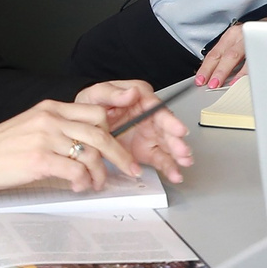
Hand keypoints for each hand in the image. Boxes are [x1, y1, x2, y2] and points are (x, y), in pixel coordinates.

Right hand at [0, 98, 135, 195]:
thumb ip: (60, 129)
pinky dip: (83, 181)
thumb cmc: (1, 147)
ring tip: (96, 184)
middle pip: (101, 133)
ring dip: (100, 173)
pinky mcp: (39, 159)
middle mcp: (51, 119)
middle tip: (131, 169)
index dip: (114, 132)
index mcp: (51, 108)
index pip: (96, 113)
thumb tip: (88, 146)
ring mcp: (45, 138)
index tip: (122, 148)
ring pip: (91, 153)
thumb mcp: (33, 126)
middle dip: (120, 154)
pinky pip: (76, 170)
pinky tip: (79, 186)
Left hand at [76, 79, 191, 184]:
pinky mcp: (146, 151)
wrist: (83, 124)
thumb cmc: (93, 104)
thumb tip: (132, 93)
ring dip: (177, 155)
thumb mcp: (98, 94)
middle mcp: (150, 117)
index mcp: (141, 100)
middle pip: (167, 129)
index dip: (170, 120)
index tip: (178, 129)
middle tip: (182, 151)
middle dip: (177, 141)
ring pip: (168, 145)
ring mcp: (150, 135)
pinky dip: (168, 168)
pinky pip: (160, 159)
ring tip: (183, 163)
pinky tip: (175, 174)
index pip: (158, 109)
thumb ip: (113, 93)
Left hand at [194, 11, 266, 87]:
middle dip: (211, 71)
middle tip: (206, 83)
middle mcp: (238, 34)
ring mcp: (250, 37)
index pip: (214, 53)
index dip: (206, 68)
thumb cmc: (264, 34)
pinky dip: (243, 71)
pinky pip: (250, 59)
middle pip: (220, 55)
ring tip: (217, 83)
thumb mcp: (243, 42)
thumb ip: (233, 56)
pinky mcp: (263, 41)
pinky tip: (237, 80)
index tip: (199, 79)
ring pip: (232, 56)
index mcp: (231, 35)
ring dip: (223, 71)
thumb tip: (222, 74)